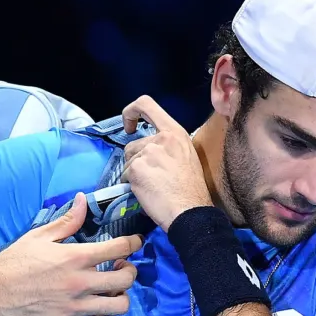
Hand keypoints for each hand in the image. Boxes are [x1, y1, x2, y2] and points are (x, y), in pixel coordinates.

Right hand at [0, 193, 141, 315]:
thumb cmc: (14, 261)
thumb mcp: (39, 236)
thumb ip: (67, 221)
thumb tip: (84, 199)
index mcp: (76, 257)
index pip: (119, 247)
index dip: (134, 243)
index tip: (136, 242)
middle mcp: (80, 282)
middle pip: (126, 279)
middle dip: (130, 272)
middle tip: (122, 270)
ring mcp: (75, 307)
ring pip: (119, 307)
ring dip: (121, 299)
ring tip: (112, 295)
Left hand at [121, 95, 212, 230]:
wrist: (190, 212)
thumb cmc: (191, 191)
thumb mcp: (186, 157)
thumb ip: (168, 147)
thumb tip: (150, 149)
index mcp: (175, 132)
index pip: (146, 104)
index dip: (131, 112)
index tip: (130, 127)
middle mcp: (161, 138)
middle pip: (133, 144)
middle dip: (136, 161)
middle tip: (152, 178)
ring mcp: (147, 152)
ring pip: (128, 161)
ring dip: (134, 174)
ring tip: (152, 187)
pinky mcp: (136, 168)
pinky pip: (125, 175)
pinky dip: (131, 185)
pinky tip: (146, 193)